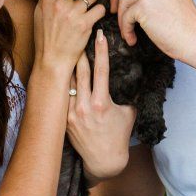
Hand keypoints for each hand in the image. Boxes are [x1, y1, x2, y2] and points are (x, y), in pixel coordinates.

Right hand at [32, 0, 105, 77]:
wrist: (52, 59)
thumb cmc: (45, 37)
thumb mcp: (39, 14)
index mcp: (47, 0)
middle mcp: (60, 3)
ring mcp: (73, 13)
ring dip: (93, 0)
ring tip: (90, 6)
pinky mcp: (85, 23)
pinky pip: (100, 8)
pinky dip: (99, 12)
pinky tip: (94, 17)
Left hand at [67, 32, 134, 180]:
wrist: (103, 161)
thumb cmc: (118, 136)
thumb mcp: (129, 114)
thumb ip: (130, 95)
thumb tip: (135, 77)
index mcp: (102, 103)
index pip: (101, 70)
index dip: (101, 50)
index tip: (100, 35)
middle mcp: (85, 106)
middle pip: (80, 71)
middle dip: (80, 51)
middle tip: (78, 34)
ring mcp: (71, 113)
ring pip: (68, 82)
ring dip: (68, 65)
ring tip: (66, 48)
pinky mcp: (64, 119)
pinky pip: (62, 96)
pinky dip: (62, 83)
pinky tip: (60, 71)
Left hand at [109, 0, 195, 61]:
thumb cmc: (189, 30)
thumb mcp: (175, 4)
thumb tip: (140, 3)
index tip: (122, 3)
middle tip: (112, 11)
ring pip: (124, 1)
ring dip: (122, 19)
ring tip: (128, 34)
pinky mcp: (143, 6)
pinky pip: (125, 17)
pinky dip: (126, 29)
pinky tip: (132, 40)